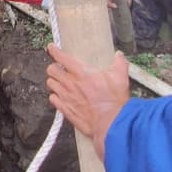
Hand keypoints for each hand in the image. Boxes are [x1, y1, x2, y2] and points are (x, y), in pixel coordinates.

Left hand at [45, 44, 129, 158]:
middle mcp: (70, 83)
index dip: (54, 51)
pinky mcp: (65, 109)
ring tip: (59, 82)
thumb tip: (119, 56)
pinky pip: (53, 99)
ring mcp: (66, 97)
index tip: (51, 48)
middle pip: (51, 70)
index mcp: (82, 73)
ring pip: (50, 84)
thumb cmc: (114, 101)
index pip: (62, 57)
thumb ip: (119, 64)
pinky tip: (60, 97)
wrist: (110, 123)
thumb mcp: (120, 77)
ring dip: (54, 81)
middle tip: (58, 68)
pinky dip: (55, 97)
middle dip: (53, 67)